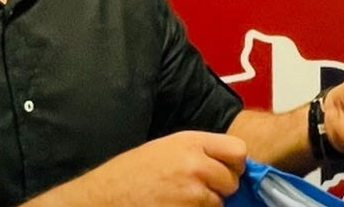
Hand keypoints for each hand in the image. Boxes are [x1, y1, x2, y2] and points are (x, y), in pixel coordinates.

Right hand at [27, 130, 246, 206]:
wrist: (104, 196)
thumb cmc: (132, 172)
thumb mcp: (167, 147)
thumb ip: (199, 151)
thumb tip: (229, 162)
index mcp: (191, 142)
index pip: (238, 151)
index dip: (234, 164)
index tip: (226, 170)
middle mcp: (195, 165)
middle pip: (232, 181)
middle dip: (220, 188)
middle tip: (197, 189)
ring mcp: (191, 193)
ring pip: (219, 203)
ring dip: (206, 205)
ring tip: (180, 199)